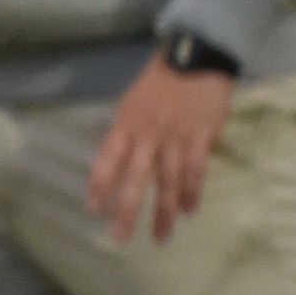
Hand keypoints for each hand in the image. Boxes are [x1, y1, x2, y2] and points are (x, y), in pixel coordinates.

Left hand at [84, 55, 234, 240]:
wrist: (197, 56)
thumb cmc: (162, 79)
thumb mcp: (133, 102)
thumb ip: (129, 131)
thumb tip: (123, 161)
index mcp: (126, 124)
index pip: (107, 160)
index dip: (100, 186)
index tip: (94, 210)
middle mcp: (147, 135)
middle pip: (135, 179)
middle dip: (127, 211)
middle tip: (120, 239)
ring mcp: (175, 137)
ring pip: (167, 181)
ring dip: (163, 211)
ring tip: (160, 236)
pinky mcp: (201, 137)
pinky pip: (195, 170)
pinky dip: (192, 192)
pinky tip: (188, 210)